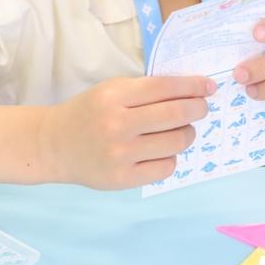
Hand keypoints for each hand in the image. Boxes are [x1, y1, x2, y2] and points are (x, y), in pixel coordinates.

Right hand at [40, 75, 214, 189]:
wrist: (55, 145)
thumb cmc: (88, 112)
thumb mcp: (111, 90)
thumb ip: (146, 90)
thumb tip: (191, 91)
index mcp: (114, 97)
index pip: (165, 87)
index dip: (193, 85)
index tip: (209, 85)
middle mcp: (118, 125)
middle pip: (176, 114)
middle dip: (198, 108)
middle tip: (202, 107)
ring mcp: (121, 155)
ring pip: (176, 142)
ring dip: (187, 133)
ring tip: (180, 129)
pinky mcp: (123, 179)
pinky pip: (165, 167)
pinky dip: (171, 156)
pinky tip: (162, 150)